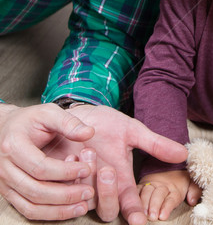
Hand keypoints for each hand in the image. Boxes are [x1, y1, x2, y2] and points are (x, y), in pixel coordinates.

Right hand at [0, 103, 95, 220]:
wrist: (6, 128)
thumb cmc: (30, 120)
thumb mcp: (48, 112)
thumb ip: (68, 122)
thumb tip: (89, 133)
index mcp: (14, 147)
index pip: (41, 167)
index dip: (66, 171)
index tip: (87, 169)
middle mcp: (5, 169)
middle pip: (36, 190)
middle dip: (65, 194)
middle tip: (89, 191)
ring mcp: (5, 184)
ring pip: (31, 205)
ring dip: (58, 210)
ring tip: (82, 206)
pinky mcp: (9, 193)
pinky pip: (27, 210)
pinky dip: (48, 214)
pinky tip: (68, 210)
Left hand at [43, 104, 188, 224]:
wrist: (79, 113)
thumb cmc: (107, 123)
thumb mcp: (133, 130)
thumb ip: (156, 144)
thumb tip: (184, 153)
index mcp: (122, 177)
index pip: (131, 203)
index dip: (136, 213)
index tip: (141, 220)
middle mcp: (102, 187)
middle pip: (108, 209)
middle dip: (107, 192)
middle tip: (106, 168)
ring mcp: (82, 185)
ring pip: (86, 200)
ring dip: (87, 179)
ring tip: (86, 151)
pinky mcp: (61, 181)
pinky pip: (63, 190)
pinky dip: (68, 173)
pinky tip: (69, 155)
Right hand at [138, 169, 200, 220]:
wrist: (168, 166)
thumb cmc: (180, 179)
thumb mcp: (191, 182)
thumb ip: (194, 190)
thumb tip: (192, 200)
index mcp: (174, 186)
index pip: (172, 197)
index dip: (167, 206)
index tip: (163, 215)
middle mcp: (161, 185)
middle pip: (157, 195)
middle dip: (154, 205)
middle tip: (152, 216)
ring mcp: (149, 185)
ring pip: (145, 193)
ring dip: (142, 203)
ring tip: (140, 214)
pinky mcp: (140, 186)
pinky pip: (135, 190)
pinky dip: (132, 197)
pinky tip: (128, 206)